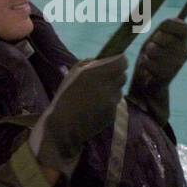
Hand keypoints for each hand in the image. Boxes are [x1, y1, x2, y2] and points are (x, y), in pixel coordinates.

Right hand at [29, 54, 127, 175]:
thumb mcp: (73, 73)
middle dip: (116, 76)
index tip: (116, 62)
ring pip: (119, 91)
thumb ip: (90, 63)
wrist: (63, 126)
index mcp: (96, 73)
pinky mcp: (112, 115)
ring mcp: (111, 102)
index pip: (122, 62)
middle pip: (123, 76)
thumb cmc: (65, 96)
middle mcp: (107, 87)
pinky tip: (94, 108)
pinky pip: (114, 105)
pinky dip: (107, 104)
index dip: (120, 61)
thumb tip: (103, 60)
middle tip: (103, 79)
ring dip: (111, 90)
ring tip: (94, 96)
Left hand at [128, 18, 186, 124]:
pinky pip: (151, 63)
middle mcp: (185, 51)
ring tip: (149, 59)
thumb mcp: (157, 37)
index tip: (160, 32)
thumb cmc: (152, 55)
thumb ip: (165, 27)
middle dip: (153, 42)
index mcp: (184, 39)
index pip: (183, 26)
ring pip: (155, 51)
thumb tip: (169, 15)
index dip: (169, 27)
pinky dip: (145, 65)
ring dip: (147, 55)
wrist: (148, 82)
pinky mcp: (169, 75)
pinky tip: (148, 69)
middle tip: (152, 49)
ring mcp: (178, 64)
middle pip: (164, 38)